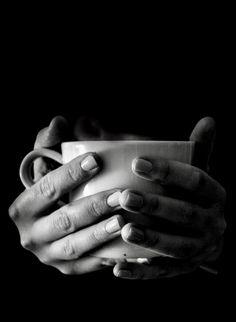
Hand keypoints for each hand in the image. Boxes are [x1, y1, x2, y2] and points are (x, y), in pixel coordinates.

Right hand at [9, 116, 123, 274]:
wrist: (54, 219)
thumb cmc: (56, 183)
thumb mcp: (48, 160)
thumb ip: (50, 139)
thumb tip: (58, 122)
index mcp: (23, 207)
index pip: (47, 188)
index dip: (70, 174)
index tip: (96, 160)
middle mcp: (30, 236)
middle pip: (64, 220)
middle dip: (93, 207)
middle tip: (120, 194)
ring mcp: (48, 256)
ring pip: (76, 247)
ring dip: (101, 234)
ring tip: (124, 220)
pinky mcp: (67, 270)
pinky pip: (89, 266)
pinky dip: (109, 258)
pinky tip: (130, 248)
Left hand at [114, 117, 225, 278]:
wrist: (208, 234)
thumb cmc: (193, 194)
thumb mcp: (198, 171)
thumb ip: (199, 148)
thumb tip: (208, 119)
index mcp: (217, 195)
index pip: (196, 180)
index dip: (168, 171)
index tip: (137, 162)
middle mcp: (215, 223)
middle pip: (186, 214)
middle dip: (155, 206)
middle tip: (125, 196)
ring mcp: (202, 249)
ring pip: (177, 247)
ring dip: (151, 239)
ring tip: (124, 230)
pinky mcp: (184, 270)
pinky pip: (163, 273)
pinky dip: (142, 272)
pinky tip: (118, 268)